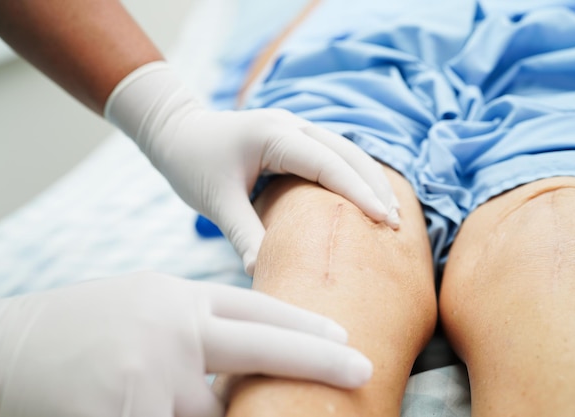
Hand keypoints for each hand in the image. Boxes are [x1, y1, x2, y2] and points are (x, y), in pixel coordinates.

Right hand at [0, 272, 371, 416]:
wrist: (6, 347)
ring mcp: (153, 369)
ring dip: (229, 413)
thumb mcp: (144, 304)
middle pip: (260, 345)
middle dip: (317, 358)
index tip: (341, 334)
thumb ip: (193, 320)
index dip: (302, 321)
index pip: (254, 306)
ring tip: (241, 403)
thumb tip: (239, 353)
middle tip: (362, 368)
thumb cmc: (79, 327)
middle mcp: (173, 327)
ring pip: (217, 410)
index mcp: (177, 297)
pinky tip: (165, 407)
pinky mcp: (129, 407)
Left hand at [105, 62, 399, 274]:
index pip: (329, 163)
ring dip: (369, 178)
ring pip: (345, 148)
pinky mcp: (292, 136)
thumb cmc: (192, 162)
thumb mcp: (215, 200)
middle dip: (375, 185)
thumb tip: (264, 271)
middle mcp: (290, 124)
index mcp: (274, 134)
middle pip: (348, 151)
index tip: (385, 220)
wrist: (176, 131)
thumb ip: (242, 232)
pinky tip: (364, 196)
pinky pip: (332, 152)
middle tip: (399, 223)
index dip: (359, 192)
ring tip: (391, 212)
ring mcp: (293, 126)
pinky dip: (352, 173)